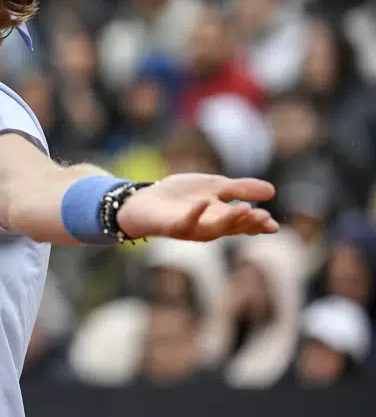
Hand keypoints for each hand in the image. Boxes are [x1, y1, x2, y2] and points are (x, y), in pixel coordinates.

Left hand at [116, 174, 278, 241]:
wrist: (144, 200)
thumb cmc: (179, 196)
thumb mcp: (214, 186)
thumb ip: (240, 189)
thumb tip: (272, 191)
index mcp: (221, 218)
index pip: (243, 224)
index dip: (258, 225)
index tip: (273, 224)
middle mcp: (208, 228)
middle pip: (232, 228)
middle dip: (248, 223)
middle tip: (264, 217)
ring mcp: (191, 229)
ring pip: (214, 230)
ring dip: (230, 220)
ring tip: (246, 209)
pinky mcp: (172, 227)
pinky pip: (184, 223)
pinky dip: (195, 213)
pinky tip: (204, 202)